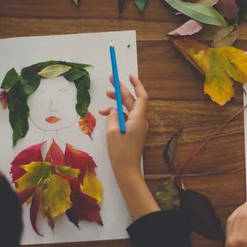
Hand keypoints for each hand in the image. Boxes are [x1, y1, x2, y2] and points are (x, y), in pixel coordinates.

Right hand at [100, 74, 157, 219]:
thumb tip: (114, 109)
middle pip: (132, 101)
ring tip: (105, 96)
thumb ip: (113, 116)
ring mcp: (137, 127)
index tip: (129, 75)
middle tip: (111, 80)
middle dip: (122, 90)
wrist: (126, 170)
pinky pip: (126, 118)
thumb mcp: (112, 131)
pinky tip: (105, 114)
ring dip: (117, 102)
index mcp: (138, 118)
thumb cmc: (120, 151)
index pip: (141, 96)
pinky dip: (116, 114)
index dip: (136, 84)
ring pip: (128, 109)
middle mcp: (140, 120)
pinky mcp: (133, 132)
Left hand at [225, 199, 246, 246]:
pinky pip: (229, 226)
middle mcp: (232, 238)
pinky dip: (236, 218)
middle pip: (237, 215)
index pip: (246, 217)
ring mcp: (228, 241)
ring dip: (240, 210)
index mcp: (242, 239)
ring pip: (231, 220)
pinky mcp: (227, 244)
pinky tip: (243, 217)